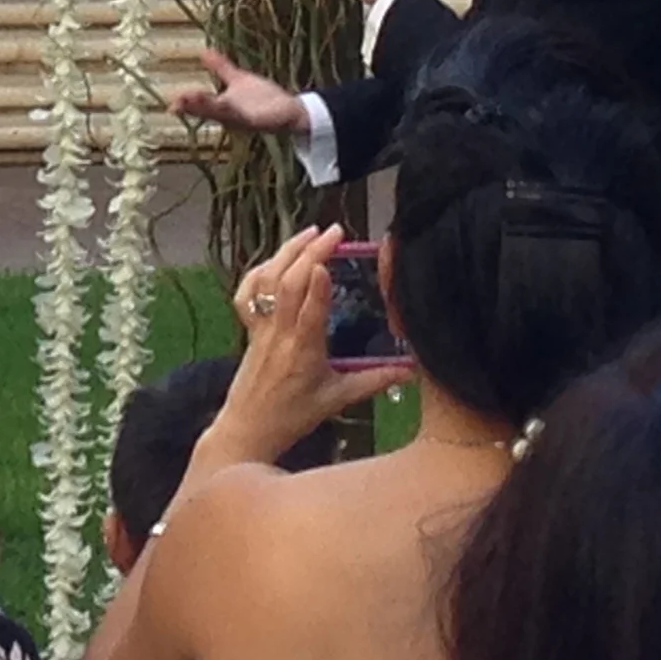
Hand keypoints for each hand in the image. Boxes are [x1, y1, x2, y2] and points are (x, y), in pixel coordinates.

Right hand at [171, 49, 306, 137]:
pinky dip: (234, 111)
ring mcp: (243, 119)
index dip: (185, 103)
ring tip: (191, 100)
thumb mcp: (237, 79)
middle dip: (192, 106)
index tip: (171, 103)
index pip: (200, 104)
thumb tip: (203, 51)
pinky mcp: (258, 121)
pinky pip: (244, 116)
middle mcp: (229, 115)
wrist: (290, 111)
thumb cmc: (263, 98)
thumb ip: (220, 67)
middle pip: (207, 110)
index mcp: (221, 106)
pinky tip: (226, 103)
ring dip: (207, 108)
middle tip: (175, 104)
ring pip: (222, 113)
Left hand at [199, 225, 411, 472]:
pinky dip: (260, 270)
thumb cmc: (294, 415)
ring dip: (287, 252)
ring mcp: (260, 328)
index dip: (316, 287)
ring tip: (310, 232)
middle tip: (335, 231)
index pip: (308, 313)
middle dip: (310, 252)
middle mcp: (278, 334)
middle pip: (289, 285)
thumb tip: (413, 370)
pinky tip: (276, 258)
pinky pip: (247, 293)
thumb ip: (376, 380)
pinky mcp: (248, 327)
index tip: (326, 262)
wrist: (248, 427)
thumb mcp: (339, 399)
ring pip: (267, 282)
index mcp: (303, 351)